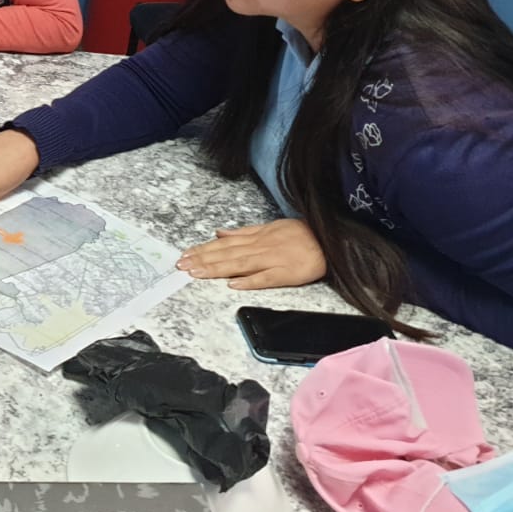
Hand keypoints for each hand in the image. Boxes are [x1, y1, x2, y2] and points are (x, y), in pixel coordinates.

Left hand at [176, 219, 326, 289]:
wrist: (331, 240)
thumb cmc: (302, 234)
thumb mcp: (270, 226)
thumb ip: (244, 232)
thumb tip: (219, 233)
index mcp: (257, 237)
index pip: (224, 244)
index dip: (203, 250)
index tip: (185, 255)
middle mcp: (261, 247)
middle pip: (227, 254)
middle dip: (202, 260)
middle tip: (182, 266)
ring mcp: (273, 260)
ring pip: (240, 264)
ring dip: (217, 268)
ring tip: (197, 273)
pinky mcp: (287, 273)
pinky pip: (266, 278)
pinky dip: (250, 281)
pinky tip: (233, 285)